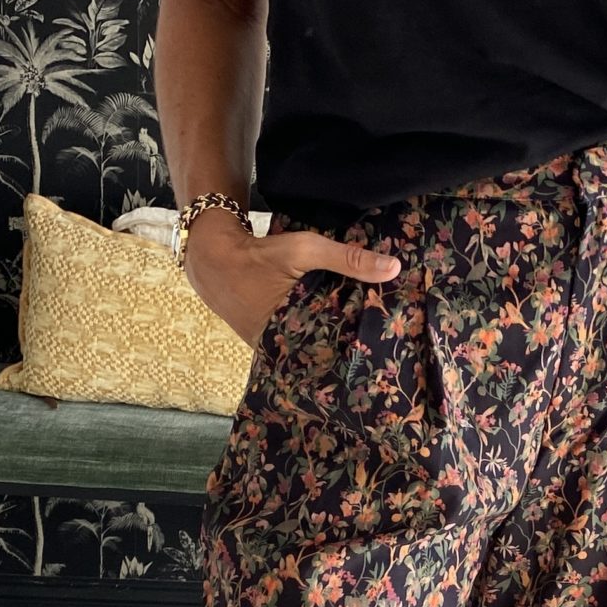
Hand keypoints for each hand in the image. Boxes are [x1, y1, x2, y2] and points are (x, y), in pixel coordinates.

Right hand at [183, 211, 401, 351]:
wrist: (213, 259)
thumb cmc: (259, 257)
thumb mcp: (304, 250)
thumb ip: (347, 259)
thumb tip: (393, 269)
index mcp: (289, 339)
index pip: (335, 355)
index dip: (361, 351)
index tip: (390, 347)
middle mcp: (281, 352)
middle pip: (326, 355)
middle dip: (353, 348)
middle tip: (390, 344)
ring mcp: (274, 349)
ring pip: (314, 349)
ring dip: (337, 340)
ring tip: (374, 337)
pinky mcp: (272, 340)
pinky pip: (302, 340)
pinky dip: (320, 332)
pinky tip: (344, 324)